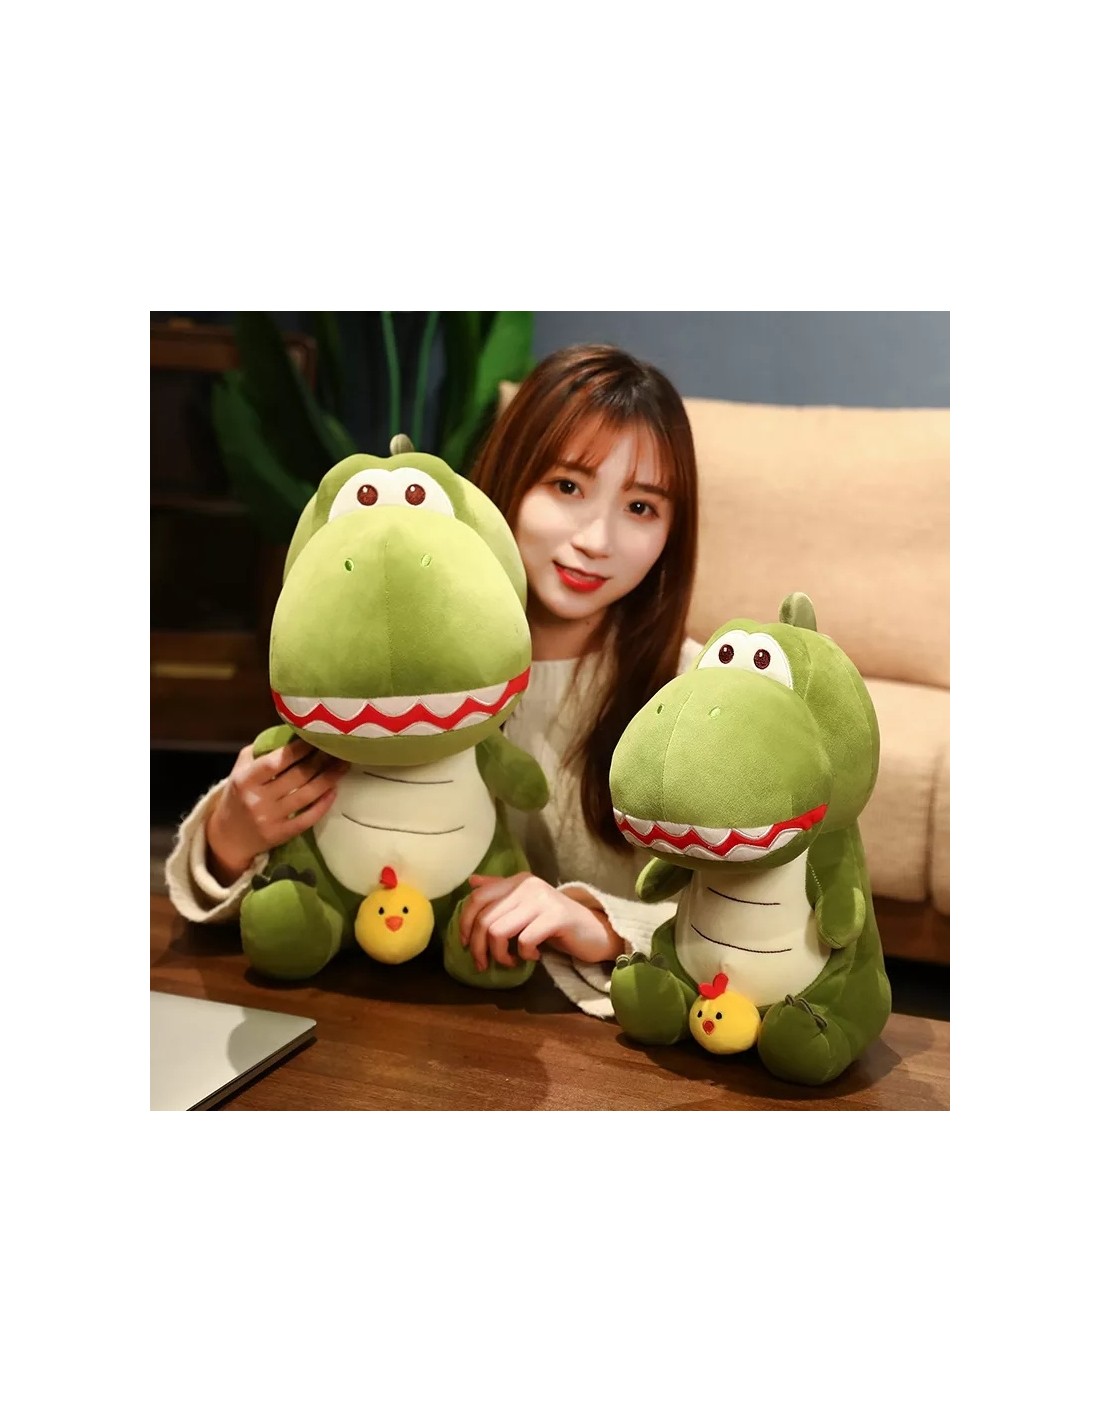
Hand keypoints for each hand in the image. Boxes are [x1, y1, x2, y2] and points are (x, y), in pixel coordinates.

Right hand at [206, 740, 348, 885]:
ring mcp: (270, 819)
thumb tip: (290, 735)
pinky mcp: (280, 835)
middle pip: (297, 777)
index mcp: (245, 779)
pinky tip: (334, 790)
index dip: (299, 749)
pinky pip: (308, 818)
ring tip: (343, 765)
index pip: (276, 762)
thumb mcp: (239, 771)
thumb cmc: (237, 797)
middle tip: (337, 748)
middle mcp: (257, 799)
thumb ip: (260, 753)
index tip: (316, 738)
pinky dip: (323, 804)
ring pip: (306, 795)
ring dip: (328, 779)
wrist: (228, 838)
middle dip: (320, 760)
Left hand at [458, 872, 624, 971]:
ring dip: (500, 955)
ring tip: (511, 961)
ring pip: (499, 931)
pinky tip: (534, 957)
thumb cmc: (555, 922)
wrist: (594, 932)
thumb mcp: (524, 905)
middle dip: (480, 948)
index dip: (465, 924)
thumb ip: (500, 892)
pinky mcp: (556, 917)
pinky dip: (525, 955)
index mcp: (517, 881)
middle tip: (486, 964)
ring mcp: (542, 899)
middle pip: (485, 919)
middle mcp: (528, 885)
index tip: (467, 945)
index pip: (477, 899)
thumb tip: (471, 881)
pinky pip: (524, 941)